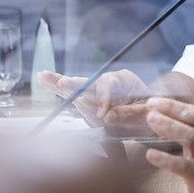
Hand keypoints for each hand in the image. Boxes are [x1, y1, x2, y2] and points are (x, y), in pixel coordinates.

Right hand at [38, 69, 155, 134]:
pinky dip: (58, 87)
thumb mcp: (146, 115)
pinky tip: (43, 78)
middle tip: (64, 83)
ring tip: (43, 76)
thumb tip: (108, 116)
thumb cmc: (151, 113)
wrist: (149, 113)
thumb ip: (130, 115)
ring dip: (60, 83)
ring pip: (77, 85)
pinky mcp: (89, 97)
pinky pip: (72, 91)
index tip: (105, 115)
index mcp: (124, 80)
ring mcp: (97, 88)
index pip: (110, 85)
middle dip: (77, 84)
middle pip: (90, 81)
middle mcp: (109, 80)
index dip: (104, 99)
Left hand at [144, 97, 193, 192]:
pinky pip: (181, 165)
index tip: (155, 101)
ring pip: (190, 136)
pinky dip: (165, 158)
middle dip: (171, 109)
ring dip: (169, 126)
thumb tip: (167, 114)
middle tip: (151, 106)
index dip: (174, 105)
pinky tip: (151, 154)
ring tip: (151, 119)